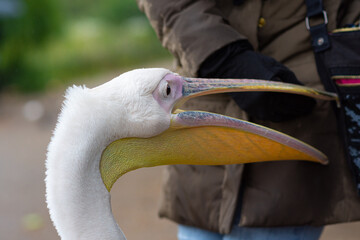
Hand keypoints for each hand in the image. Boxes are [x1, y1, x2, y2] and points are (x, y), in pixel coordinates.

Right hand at [198, 40, 314, 121]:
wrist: (231, 65)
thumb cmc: (256, 63)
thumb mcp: (278, 68)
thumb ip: (292, 81)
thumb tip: (306, 92)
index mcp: (272, 88)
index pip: (294, 100)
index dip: (306, 103)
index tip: (314, 102)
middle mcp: (264, 101)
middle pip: (288, 110)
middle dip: (300, 109)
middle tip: (309, 108)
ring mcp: (256, 107)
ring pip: (279, 117)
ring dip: (290, 115)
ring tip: (298, 111)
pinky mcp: (250, 110)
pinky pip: (268, 117)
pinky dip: (278, 116)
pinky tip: (285, 112)